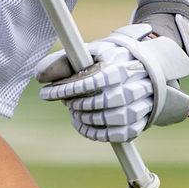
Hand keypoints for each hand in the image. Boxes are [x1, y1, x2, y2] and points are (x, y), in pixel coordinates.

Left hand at [36, 23, 188, 142]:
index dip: (64, 89)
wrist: (148, 70)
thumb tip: (40, 76)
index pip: (89, 82)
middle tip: (65, 102)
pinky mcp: (138, 124)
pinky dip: (94, 134)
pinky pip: (115, 136)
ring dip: (83, 119)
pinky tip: (81, 125)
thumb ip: (66, 60)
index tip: (46, 93)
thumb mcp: (93, 51)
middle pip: (98, 104)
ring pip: (106, 121)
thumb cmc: (112, 59)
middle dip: (75, 104)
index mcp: (120, 68)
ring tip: (73, 111)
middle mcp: (132, 89)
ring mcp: (138, 108)